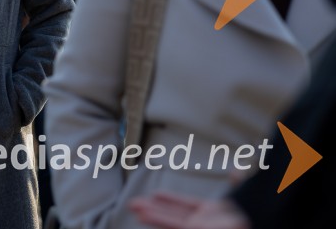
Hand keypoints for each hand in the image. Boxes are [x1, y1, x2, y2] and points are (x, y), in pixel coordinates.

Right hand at [130, 192, 249, 228]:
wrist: (260, 219)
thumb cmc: (256, 212)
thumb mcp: (247, 195)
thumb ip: (239, 184)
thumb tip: (236, 172)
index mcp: (217, 214)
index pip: (188, 205)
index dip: (171, 200)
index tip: (155, 195)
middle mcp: (207, 222)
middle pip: (175, 216)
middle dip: (154, 209)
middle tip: (135, 203)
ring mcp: (202, 228)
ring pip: (172, 223)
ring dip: (152, 216)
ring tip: (135, 209)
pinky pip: (175, 227)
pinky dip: (159, 221)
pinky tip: (145, 216)